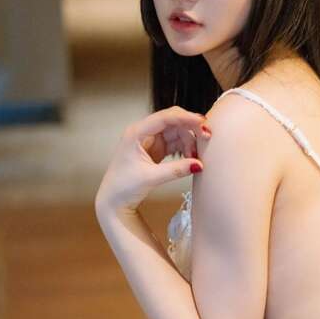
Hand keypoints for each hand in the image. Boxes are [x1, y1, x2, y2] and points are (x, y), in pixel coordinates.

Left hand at [95, 105, 210, 215]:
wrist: (113, 200)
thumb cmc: (123, 187)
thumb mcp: (151, 178)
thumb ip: (175, 170)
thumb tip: (198, 164)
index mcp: (136, 132)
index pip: (164, 118)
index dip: (185, 118)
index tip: (203, 123)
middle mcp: (143, 132)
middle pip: (173, 122)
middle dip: (190, 129)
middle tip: (206, 139)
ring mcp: (150, 141)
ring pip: (176, 132)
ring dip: (189, 142)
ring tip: (195, 157)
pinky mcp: (155, 150)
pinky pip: (174, 143)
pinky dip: (184, 149)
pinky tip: (190, 158)